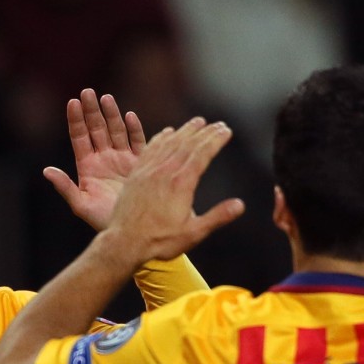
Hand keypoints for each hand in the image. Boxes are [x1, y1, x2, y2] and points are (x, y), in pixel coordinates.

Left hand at [44, 89, 146, 230]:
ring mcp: (122, 160)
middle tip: (87, 91)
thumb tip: (47, 171)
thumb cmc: (105, 222)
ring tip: (106, 98)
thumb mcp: (81, 206)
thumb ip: (65, 187)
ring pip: (116, 131)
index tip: (72, 101)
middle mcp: (104, 160)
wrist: (133, 231)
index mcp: (87, 167)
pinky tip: (130, 116)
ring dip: (111, 115)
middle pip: (96, 129)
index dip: (75, 120)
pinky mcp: (140, 164)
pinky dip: (134, 129)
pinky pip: (138, 142)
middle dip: (92, 111)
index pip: (79, 138)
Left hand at [104, 117, 244, 262]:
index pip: (202, 153)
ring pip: (170, 142)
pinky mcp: (136, 174)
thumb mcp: (193, 233)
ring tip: (197, 122)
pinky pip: (150, 148)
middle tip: (218, 124)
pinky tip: (167, 132)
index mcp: (182, 184)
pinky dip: (161, 137)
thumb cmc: (159, 241)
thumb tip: (240, 205)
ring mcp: (149, 171)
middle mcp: (165, 172)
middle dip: (205, 132)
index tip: (226, 130)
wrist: (123, 242)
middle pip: (188, 144)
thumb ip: (217, 217)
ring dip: (185, 130)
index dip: (216, 140)